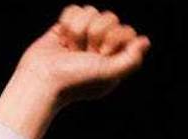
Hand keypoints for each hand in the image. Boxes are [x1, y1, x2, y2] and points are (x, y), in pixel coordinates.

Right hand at [0, 5, 150, 138]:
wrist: (42, 78)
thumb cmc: (75, 80)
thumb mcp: (109, 73)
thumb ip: (131, 60)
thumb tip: (145, 41)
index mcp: (115, 58)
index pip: (126, 30)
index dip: (113, 37)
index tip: (101, 54)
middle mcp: (101, 46)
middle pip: (109, 16)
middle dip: (94, 33)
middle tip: (83, 53)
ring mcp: (83, 36)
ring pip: (90, 11)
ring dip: (78, 30)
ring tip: (70, 49)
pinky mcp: (65, 28)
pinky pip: (74, 9)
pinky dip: (66, 23)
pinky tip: (61, 39)